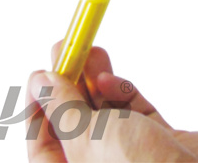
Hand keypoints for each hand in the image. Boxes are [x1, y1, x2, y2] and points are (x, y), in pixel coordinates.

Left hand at [26, 43, 197, 161]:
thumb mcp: (87, 135)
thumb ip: (63, 105)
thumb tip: (39, 79)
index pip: (43, 144)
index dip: (38, 108)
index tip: (40, 74)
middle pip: (75, 122)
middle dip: (69, 84)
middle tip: (66, 46)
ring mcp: (131, 154)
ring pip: (106, 111)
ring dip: (95, 79)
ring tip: (90, 47)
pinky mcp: (160, 140)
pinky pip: (134, 110)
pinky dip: (122, 91)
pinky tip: (111, 77)